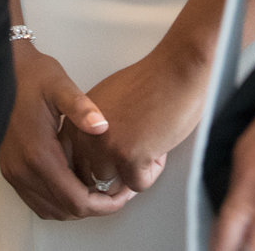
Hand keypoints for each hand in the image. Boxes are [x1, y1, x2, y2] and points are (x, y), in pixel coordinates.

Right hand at [0, 40, 134, 220]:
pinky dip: (58, 201)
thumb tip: (102, 126)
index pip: (75, 199)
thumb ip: (81, 108)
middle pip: (64, 210)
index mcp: (39, 154)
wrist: (1, 72)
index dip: (103, 204)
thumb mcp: (60, 85)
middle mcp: (23, 171)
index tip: (122, 195)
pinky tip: (74, 184)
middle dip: (93, 207)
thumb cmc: (33, 76)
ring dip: (75, 206)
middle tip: (116, 193)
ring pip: (49, 209)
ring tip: (99, 190)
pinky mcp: (11, 170)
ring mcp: (14, 173)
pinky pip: (36, 200)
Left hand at [61, 37, 209, 194]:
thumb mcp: (109, 105)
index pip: (78, 165)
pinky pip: (139, 184)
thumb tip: (97, 168)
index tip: (122, 146)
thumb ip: (96, 132)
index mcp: (77, 122)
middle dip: (119, 170)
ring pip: (115, 186)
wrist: (177, 67)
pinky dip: (153, 169)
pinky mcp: (128, 157)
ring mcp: (105, 147)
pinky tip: (159, 141)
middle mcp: (85, 135)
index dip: (104, 161)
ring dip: (136, 170)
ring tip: (150, 140)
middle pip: (96, 178)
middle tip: (140, 144)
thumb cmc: (151, 82)